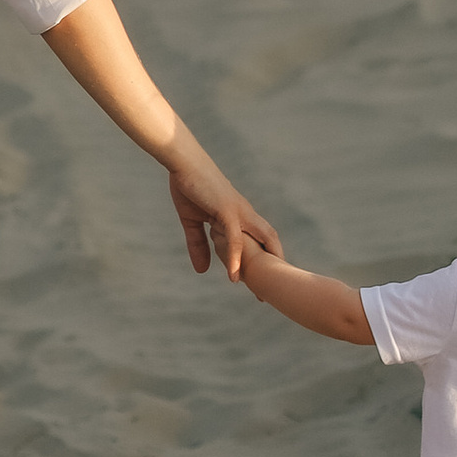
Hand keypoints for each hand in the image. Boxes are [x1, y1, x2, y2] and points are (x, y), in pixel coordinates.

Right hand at [165, 152, 281, 281]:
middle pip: (270, 241)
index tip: (264, 281)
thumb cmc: (189, 186)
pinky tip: (234, 275)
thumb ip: (198, 245)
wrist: (183, 161)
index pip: (260, 240)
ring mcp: (238, 211)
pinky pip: (235, 238)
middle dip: (274, 266)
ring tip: (259, 292)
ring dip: (262, 265)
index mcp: (240, 215)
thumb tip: (202, 271)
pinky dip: (236, 257)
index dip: (264, 259)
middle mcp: (245, 213)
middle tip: (269, 294)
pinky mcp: (226, 210)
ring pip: (261, 239)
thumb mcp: (192, 222)